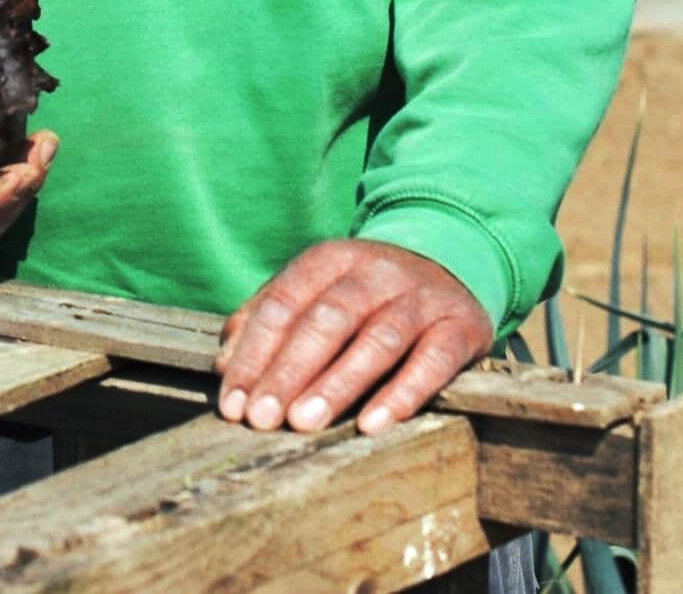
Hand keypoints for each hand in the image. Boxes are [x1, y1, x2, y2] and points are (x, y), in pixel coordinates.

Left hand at [213, 239, 491, 435]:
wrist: (454, 261)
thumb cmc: (365, 294)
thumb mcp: (316, 290)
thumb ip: (268, 320)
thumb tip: (222, 364)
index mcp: (329, 259)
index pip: (282, 304)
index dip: (253, 354)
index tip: (233, 403)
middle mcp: (374, 272)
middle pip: (325, 320)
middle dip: (288, 371)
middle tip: (262, 418)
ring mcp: (419, 298)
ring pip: (376, 339)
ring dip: (337, 383)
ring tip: (304, 423)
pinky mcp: (459, 326)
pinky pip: (432, 361)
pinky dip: (402, 393)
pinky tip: (373, 424)